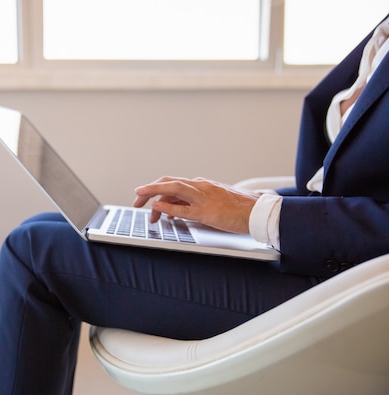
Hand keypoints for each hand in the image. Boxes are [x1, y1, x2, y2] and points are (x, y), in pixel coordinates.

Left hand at [133, 177, 259, 233]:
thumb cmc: (236, 209)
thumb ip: (190, 203)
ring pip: (174, 189)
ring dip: (153, 191)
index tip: (143, 197)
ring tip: (139, 198)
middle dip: (149, 189)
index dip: (155, 188)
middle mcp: (200, 187)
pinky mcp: (208, 211)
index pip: (172, 183)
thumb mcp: (210, 202)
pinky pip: (184, 208)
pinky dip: (168, 206)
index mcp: (201, 185)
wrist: (258, 212)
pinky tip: (158, 208)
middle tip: (136, 200)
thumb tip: (169, 211)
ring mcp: (204, 197)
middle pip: (168, 182)